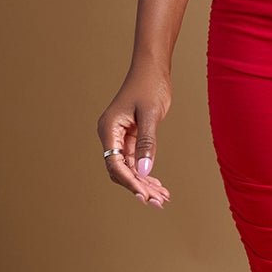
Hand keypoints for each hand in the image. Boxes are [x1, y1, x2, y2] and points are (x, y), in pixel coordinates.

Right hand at [97, 60, 171, 205]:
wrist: (152, 69)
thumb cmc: (150, 86)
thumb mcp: (151, 114)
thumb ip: (148, 143)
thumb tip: (144, 172)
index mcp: (109, 129)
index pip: (115, 163)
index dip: (129, 182)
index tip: (144, 196)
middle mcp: (111, 135)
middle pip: (120, 170)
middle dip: (139, 187)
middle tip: (158, 202)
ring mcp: (119, 138)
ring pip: (129, 168)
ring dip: (144, 183)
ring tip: (162, 197)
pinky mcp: (130, 137)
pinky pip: (136, 161)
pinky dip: (146, 173)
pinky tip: (159, 185)